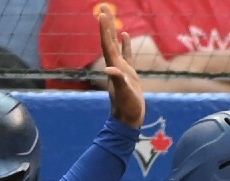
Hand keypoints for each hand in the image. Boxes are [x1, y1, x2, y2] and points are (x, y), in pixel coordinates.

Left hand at [97, 4, 144, 128]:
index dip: (104, 30)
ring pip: (115, 44)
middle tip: (103, 7)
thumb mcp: (124, 94)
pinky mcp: (129, 73)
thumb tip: (111, 69)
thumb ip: (119, 81)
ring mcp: (121, 68)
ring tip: (111, 16)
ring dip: (112, 30)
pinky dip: (126, 44)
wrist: (128, 120)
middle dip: (106, 23)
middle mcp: (114, 65)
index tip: (101, 14)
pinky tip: (125, 35)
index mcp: (113, 67)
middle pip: (108, 40)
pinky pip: (127, 54)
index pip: (107, 44)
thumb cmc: (127, 108)